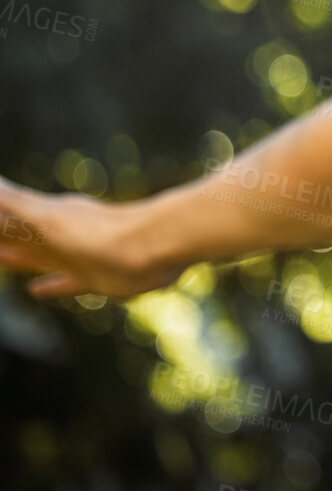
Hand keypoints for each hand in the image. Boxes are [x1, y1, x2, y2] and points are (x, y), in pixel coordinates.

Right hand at [0, 179, 183, 298]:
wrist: (155, 246)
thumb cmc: (100, 231)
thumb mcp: (46, 218)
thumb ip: (12, 202)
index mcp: (45, 219)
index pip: (6, 218)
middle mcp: (60, 236)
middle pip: (20, 237)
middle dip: (0, 238)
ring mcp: (78, 257)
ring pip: (39, 258)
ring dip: (18, 259)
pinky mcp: (96, 279)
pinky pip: (66, 283)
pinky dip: (51, 286)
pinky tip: (36, 291)